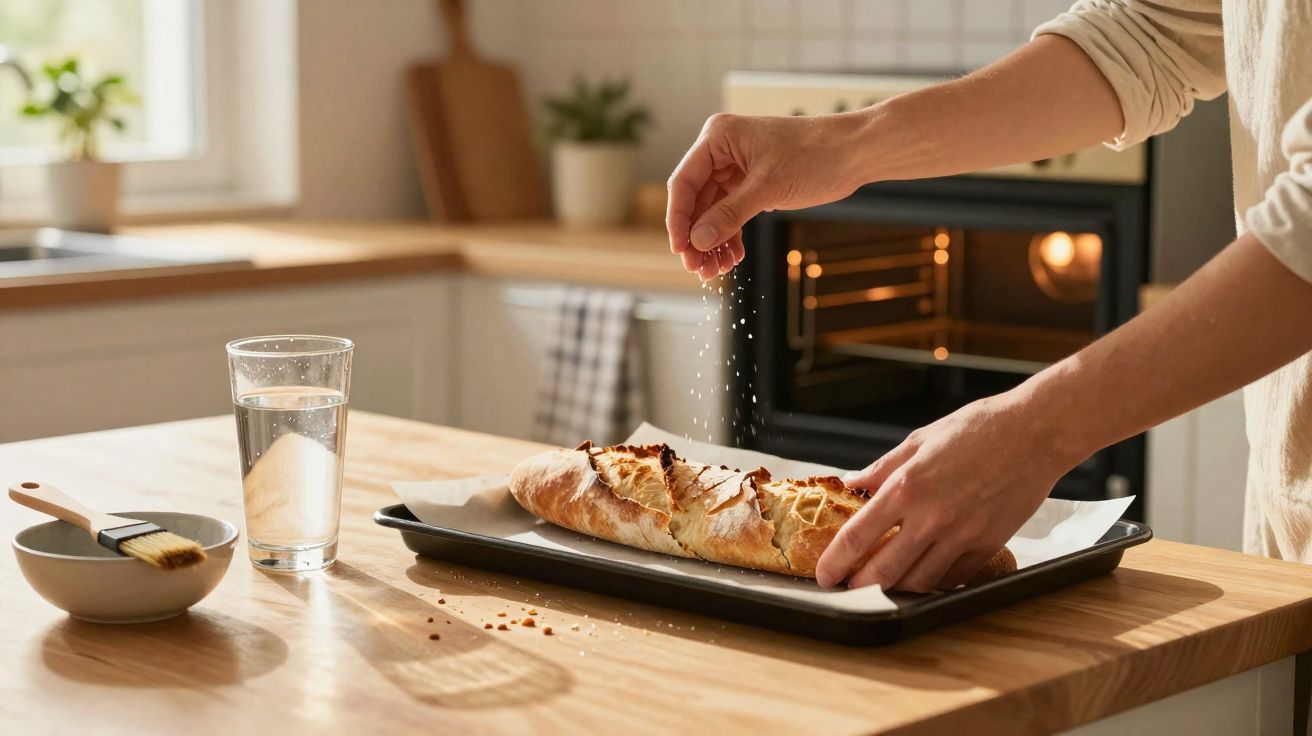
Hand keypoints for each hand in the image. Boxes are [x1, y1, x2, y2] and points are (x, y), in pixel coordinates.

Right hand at [665, 111, 873, 279]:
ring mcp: (736, 169)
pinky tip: (732, 258)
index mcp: (718, 138)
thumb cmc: (815, 156)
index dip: (679, 219)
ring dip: (713, 242)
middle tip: (698, 269)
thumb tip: (698, 241)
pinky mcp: (752, 184)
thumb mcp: (768, 188)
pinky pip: (731, 214)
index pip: (685, 182)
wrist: (855, 152)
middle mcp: (722, 151)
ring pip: (713, 212)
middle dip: (697, 237)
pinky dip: (730, 236)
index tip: (680, 250)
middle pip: (696, 201)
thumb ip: (729, 215)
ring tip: (715, 271)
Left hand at [815, 390, 1084, 591]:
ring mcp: (962, 535)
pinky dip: (934, 581)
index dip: (834, 562)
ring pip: (919, 582)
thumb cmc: (978, 430)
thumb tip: (851, 484)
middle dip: (858, 587)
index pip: (858, 536)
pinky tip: (923, 576)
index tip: (824, 574)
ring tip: (881, 585)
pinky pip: (953, 577)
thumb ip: (882, 469)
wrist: (1035, 434)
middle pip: (884, 572)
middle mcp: (932, 517)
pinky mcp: (988, 544)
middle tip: (847, 588)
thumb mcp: (919, 440)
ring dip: (895, 590)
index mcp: (908, 487)